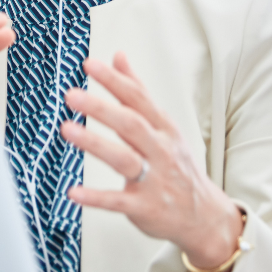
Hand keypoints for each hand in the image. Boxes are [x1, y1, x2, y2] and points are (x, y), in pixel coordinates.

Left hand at [61, 52, 244, 271]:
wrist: (204, 215)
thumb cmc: (177, 165)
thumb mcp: (163, 125)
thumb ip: (137, 91)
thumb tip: (118, 56)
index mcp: (163, 128)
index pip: (137, 98)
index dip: (114, 81)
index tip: (90, 65)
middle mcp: (160, 150)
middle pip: (131, 124)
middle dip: (101, 108)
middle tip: (72, 95)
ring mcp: (154, 179)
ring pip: (123, 159)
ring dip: (95, 144)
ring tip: (67, 130)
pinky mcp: (145, 207)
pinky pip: (118, 201)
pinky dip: (96, 197)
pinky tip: (74, 192)